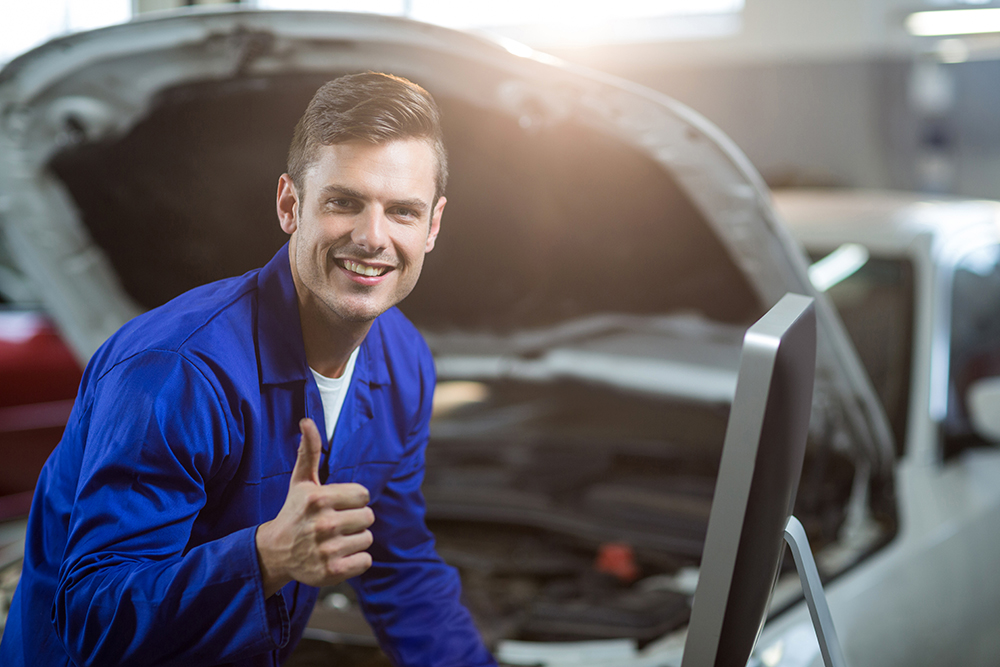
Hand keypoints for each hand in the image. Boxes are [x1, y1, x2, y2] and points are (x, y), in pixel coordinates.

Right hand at [255, 418, 373, 596]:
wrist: (275, 553)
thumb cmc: (294, 512)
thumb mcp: (301, 481)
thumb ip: (309, 451)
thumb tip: (307, 421)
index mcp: (320, 498)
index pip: (364, 495)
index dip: (353, 500)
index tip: (336, 505)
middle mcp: (324, 524)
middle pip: (368, 517)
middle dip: (355, 520)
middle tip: (335, 524)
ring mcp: (327, 549)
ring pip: (367, 539)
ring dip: (355, 540)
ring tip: (334, 540)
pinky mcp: (332, 572)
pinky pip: (365, 561)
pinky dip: (356, 560)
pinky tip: (338, 556)